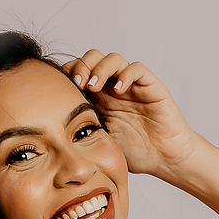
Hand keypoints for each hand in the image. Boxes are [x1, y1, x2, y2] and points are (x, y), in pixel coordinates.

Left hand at [63, 50, 201, 180]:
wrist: (165, 159)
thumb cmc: (137, 154)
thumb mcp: (101, 143)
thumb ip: (82, 131)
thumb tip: (53, 130)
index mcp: (100, 98)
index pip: (81, 72)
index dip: (70, 74)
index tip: (62, 88)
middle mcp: (115, 87)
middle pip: (94, 58)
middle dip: (82, 66)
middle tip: (77, 83)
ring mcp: (133, 85)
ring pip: (113, 59)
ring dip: (100, 68)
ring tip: (94, 86)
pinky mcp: (151, 86)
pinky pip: (137, 69)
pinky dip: (126, 74)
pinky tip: (118, 90)